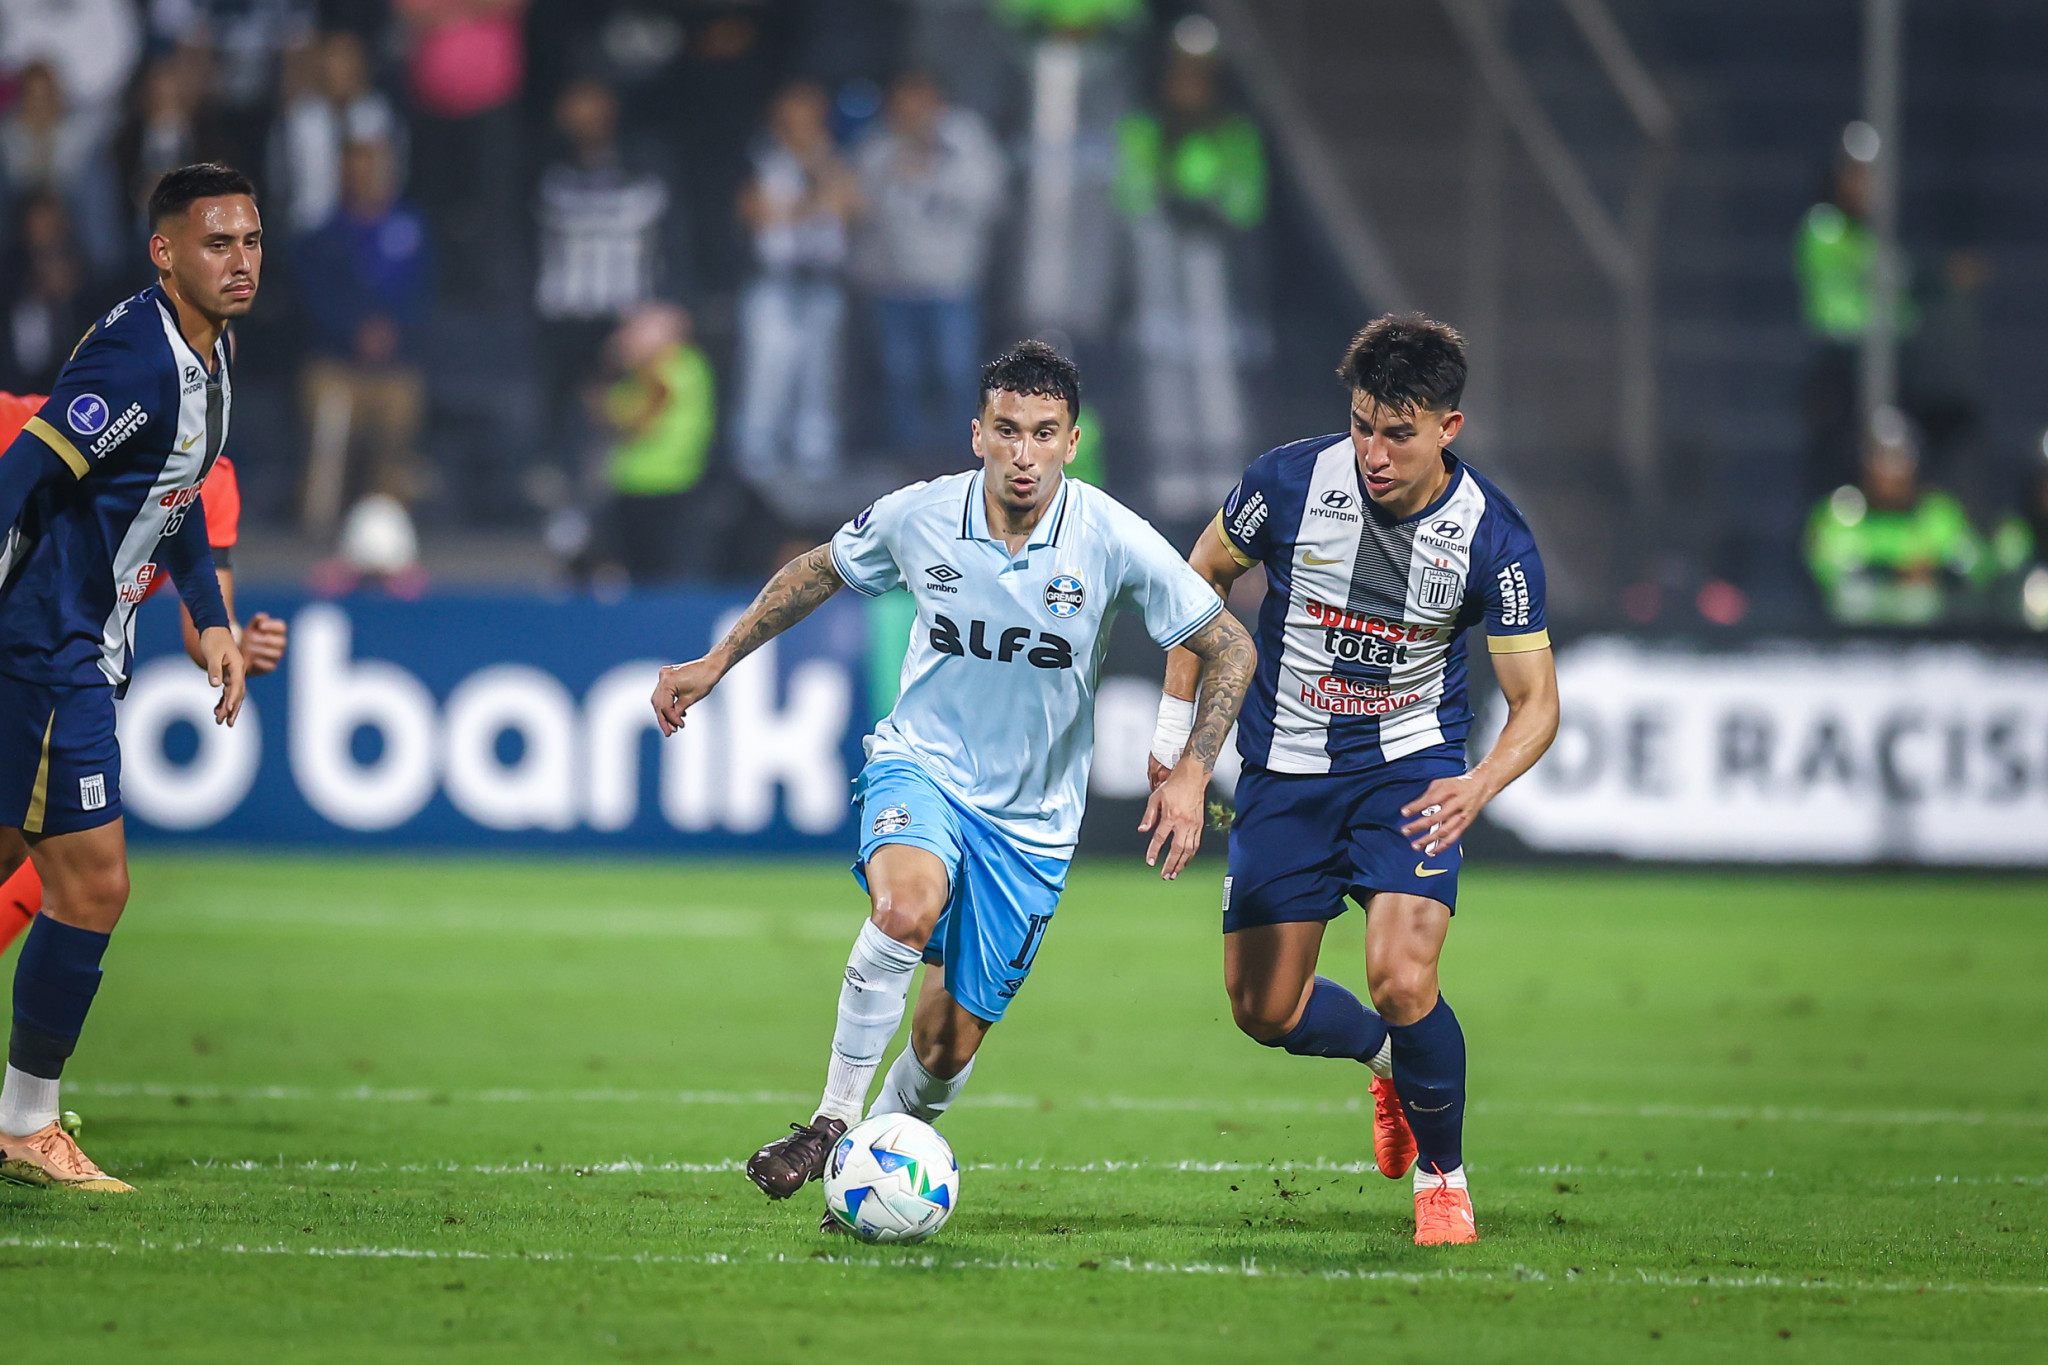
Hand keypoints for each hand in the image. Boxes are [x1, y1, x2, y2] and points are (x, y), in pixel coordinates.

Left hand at [198, 626, 245, 724]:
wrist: (214, 628)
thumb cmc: (213, 639)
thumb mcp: (212, 653)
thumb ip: (214, 669)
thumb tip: (216, 685)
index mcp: (237, 666)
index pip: (237, 686)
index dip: (233, 699)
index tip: (228, 711)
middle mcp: (237, 671)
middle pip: (238, 693)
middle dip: (232, 709)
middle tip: (226, 723)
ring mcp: (233, 673)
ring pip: (233, 694)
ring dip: (227, 707)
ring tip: (220, 721)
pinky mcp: (227, 673)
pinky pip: (227, 690)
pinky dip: (223, 700)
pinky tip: (216, 709)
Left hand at [239, 612, 287, 675]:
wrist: (239, 656)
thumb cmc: (248, 639)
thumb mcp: (250, 629)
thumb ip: (256, 621)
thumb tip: (263, 616)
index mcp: (277, 633)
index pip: (282, 627)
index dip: (273, 625)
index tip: (261, 626)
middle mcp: (279, 645)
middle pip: (282, 641)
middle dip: (268, 639)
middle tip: (252, 637)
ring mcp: (276, 657)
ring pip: (277, 653)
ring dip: (262, 650)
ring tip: (248, 648)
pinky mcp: (270, 667)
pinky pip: (270, 666)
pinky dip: (261, 662)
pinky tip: (252, 659)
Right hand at [651, 655, 724, 735]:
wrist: (711, 666)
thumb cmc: (704, 680)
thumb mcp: (690, 699)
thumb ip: (677, 711)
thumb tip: (671, 723)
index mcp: (667, 682)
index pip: (665, 705)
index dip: (670, 719)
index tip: (677, 728)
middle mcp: (663, 677)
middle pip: (658, 703)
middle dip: (664, 718)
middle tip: (669, 732)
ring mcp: (664, 674)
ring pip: (660, 698)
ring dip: (666, 712)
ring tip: (674, 725)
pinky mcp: (668, 675)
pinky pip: (665, 692)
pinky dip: (669, 703)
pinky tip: (677, 713)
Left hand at [1138, 760, 1207, 880]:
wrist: (1192, 777)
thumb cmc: (1173, 786)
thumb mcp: (1155, 798)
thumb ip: (1148, 816)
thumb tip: (1142, 830)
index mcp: (1171, 816)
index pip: (1160, 838)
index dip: (1154, 851)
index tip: (1150, 862)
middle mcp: (1183, 823)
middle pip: (1177, 849)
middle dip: (1170, 864)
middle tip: (1165, 876)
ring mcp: (1194, 825)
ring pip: (1188, 850)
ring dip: (1181, 864)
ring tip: (1174, 874)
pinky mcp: (1200, 825)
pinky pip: (1196, 844)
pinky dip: (1190, 856)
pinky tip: (1185, 861)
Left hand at [1399, 772, 1497, 853]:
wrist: (1480, 787)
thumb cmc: (1457, 785)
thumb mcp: (1441, 783)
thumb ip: (1428, 794)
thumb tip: (1414, 807)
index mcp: (1449, 790)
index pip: (1430, 800)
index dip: (1416, 807)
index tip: (1404, 812)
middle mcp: (1457, 804)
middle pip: (1436, 817)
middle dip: (1419, 826)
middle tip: (1406, 831)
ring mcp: (1462, 816)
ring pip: (1444, 830)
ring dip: (1429, 840)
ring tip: (1416, 845)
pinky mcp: (1465, 824)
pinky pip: (1453, 837)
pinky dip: (1442, 846)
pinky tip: (1431, 851)